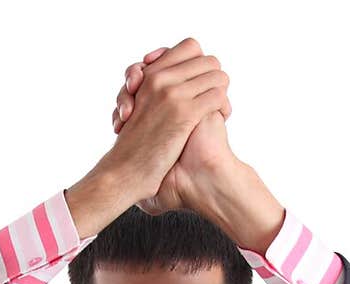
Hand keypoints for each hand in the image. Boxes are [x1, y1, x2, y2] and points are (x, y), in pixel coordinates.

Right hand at [113, 45, 234, 214]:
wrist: (125, 171)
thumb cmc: (132, 148)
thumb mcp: (139, 109)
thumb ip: (156, 92)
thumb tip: (180, 86)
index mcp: (150, 75)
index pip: (190, 47)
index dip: (201, 63)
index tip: (200, 83)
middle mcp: (161, 78)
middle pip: (208, 60)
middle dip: (215, 79)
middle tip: (213, 99)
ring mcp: (173, 94)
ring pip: (217, 76)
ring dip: (222, 93)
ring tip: (219, 111)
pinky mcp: (184, 113)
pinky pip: (217, 96)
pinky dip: (224, 107)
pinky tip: (221, 120)